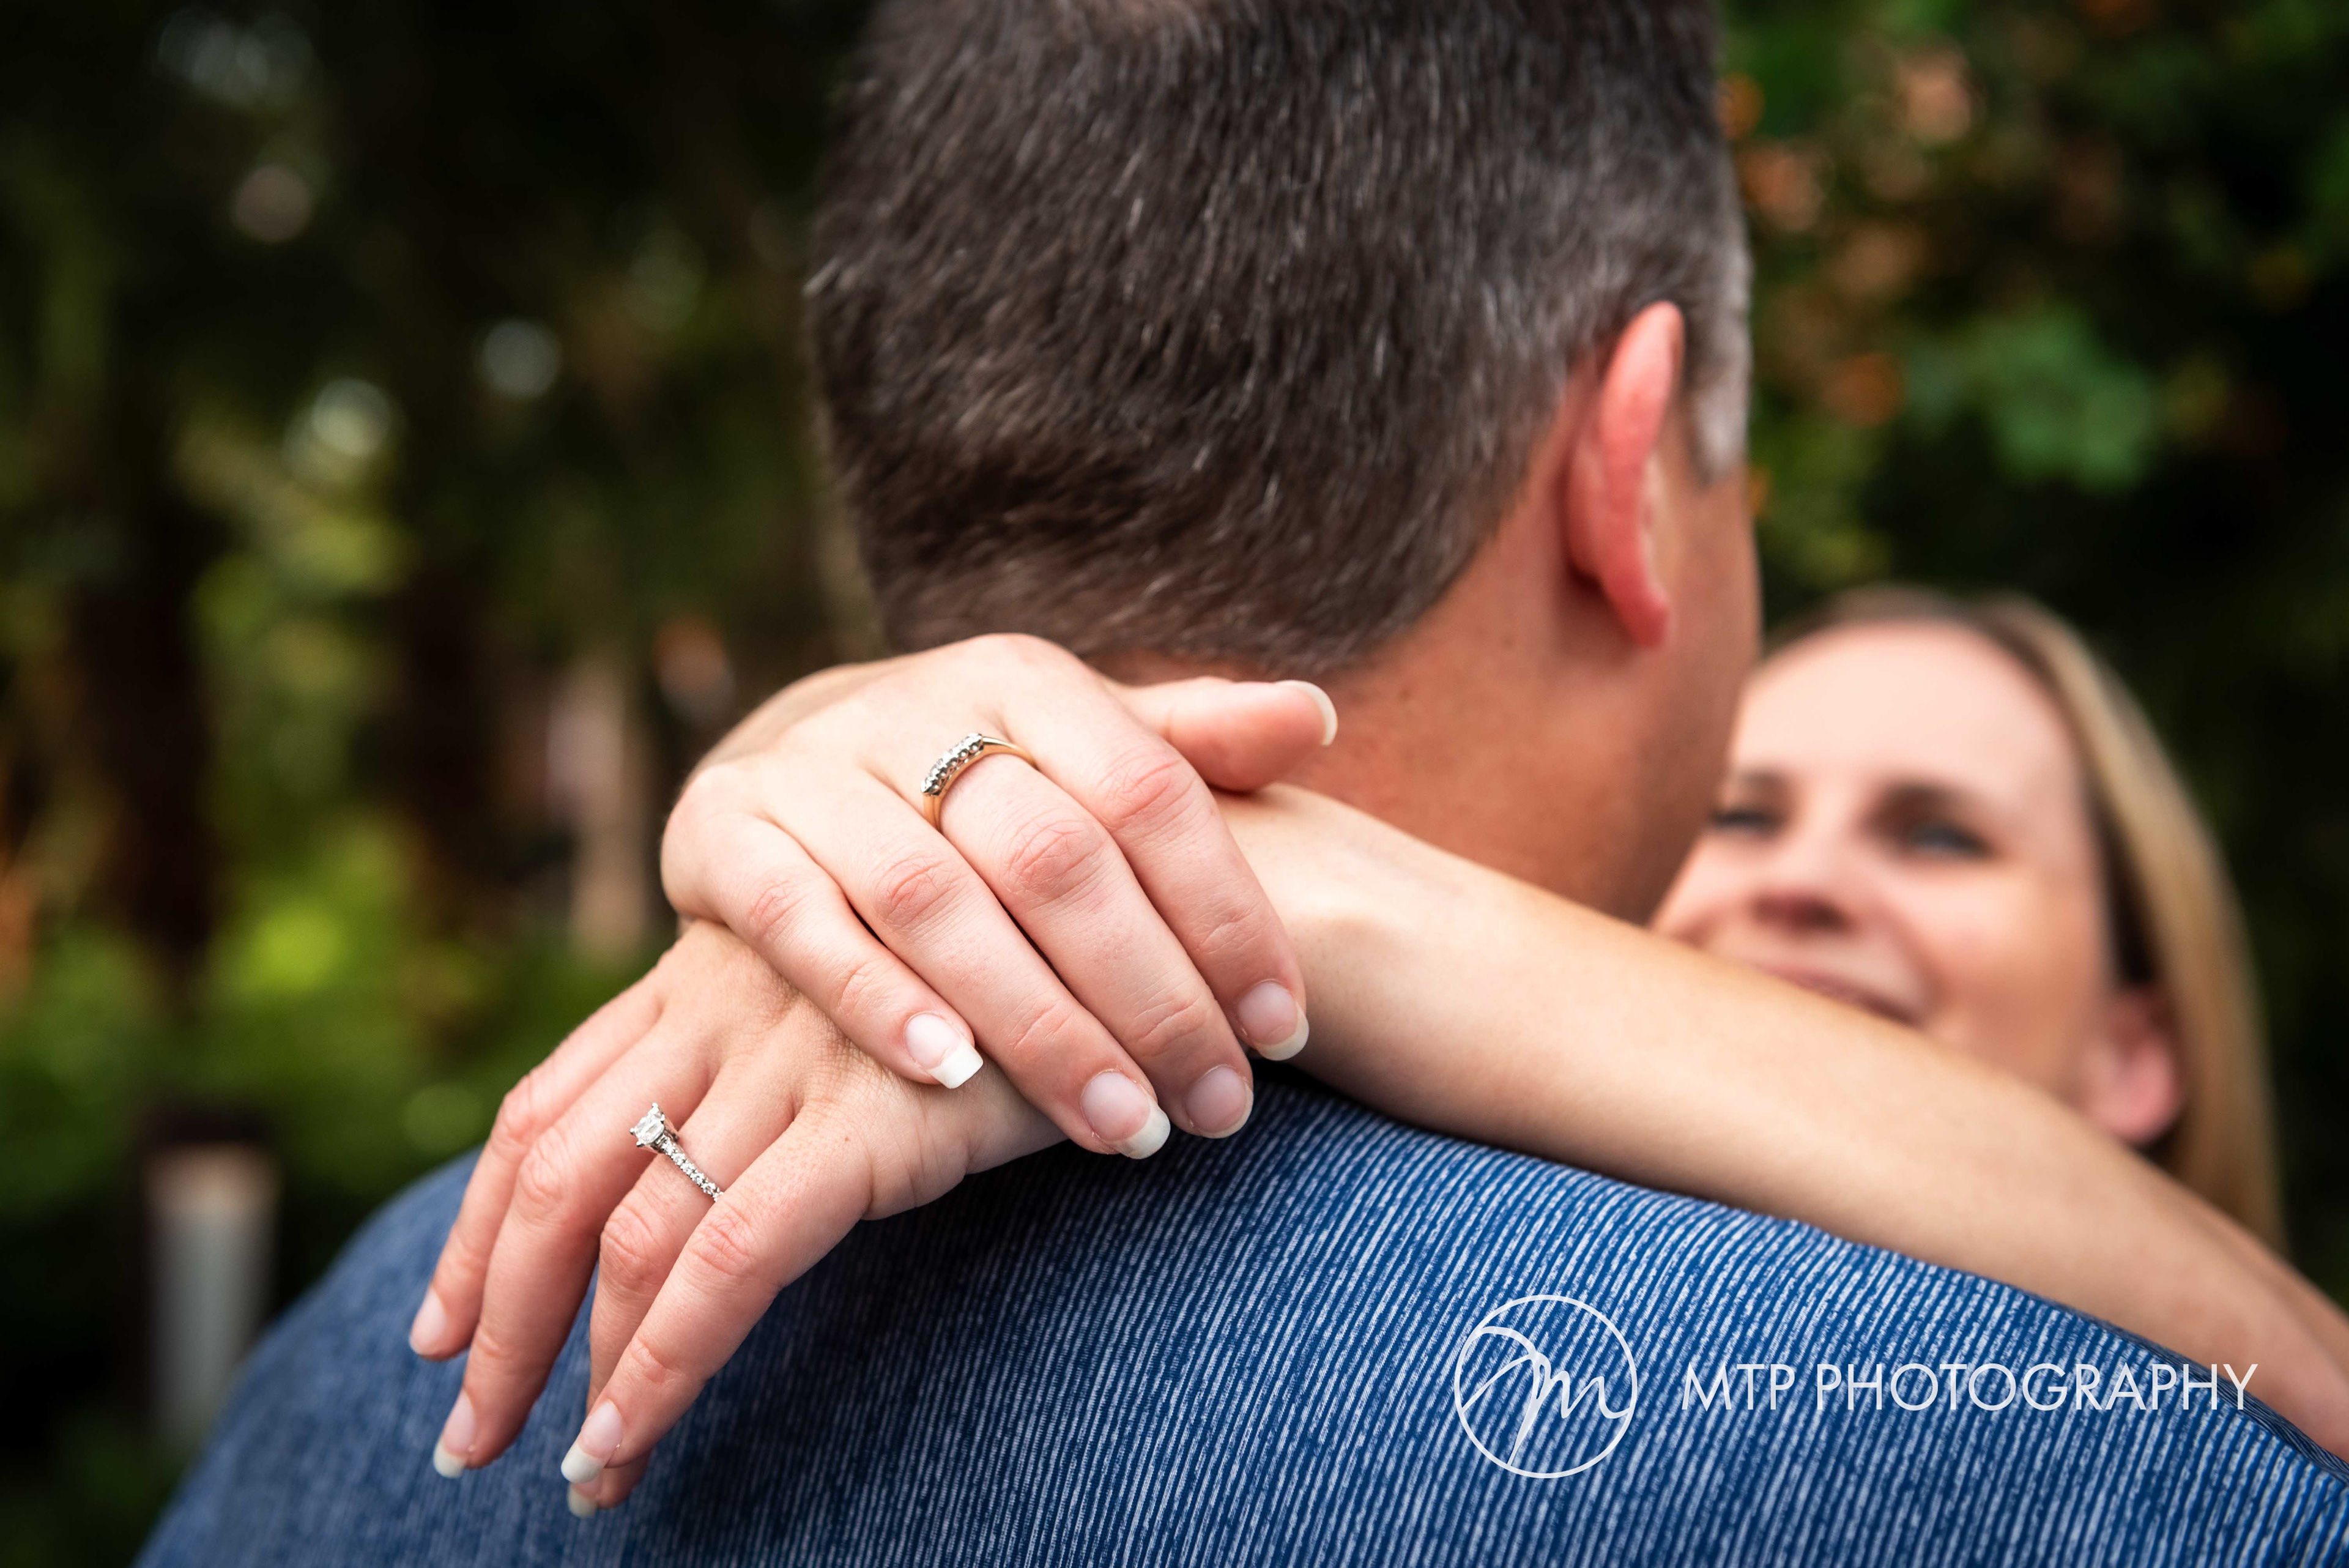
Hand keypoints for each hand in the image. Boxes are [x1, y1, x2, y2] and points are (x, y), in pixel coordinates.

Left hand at [407, 920, 1057, 1512]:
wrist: (1138, 916)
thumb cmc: (1020, 971)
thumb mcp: (871, 994)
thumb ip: (788, 1055)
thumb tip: (723, 1166)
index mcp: (711, 974)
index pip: (548, 1105)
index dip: (482, 1225)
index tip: (443, 1331)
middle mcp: (727, 1004)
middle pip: (559, 1171)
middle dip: (497, 1314)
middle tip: (468, 1433)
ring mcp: (793, 1057)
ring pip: (628, 1227)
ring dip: (573, 1367)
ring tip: (575, 1475)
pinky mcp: (868, 1118)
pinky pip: (729, 1259)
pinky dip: (664, 1362)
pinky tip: (635, 1438)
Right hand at [660, 633, 1335, 1154]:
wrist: (791, 754)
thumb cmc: (978, 776)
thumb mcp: (1081, 745)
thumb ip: (1193, 744)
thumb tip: (1314, 716)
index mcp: (1027, 681)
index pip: (1151, 794)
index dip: (1227, 914)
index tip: (1286, 1033)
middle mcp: (920, 705)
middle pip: (1055, 856)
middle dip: (1149, 996)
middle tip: (1217, 1109)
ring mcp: (814, 764)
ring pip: (935, 899)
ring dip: (1033, 1020)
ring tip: (1119, 1124)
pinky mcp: (723, 827)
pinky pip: (801, 920)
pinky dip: (875, 996)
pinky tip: (950, 1078)